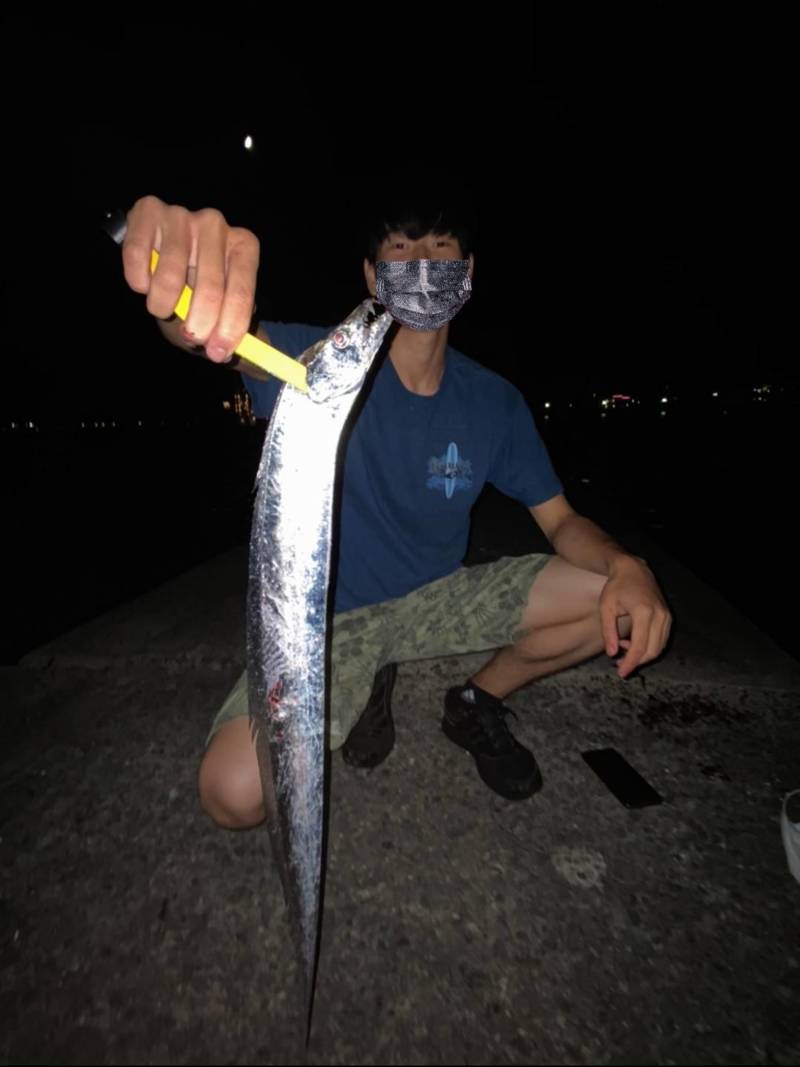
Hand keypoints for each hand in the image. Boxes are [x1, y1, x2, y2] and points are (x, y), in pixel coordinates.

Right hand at [121, 195, 259, 362]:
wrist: (159, 257)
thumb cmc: (194, 290)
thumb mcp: (219, 312)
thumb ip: (236, 335)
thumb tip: (255, 365)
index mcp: (244, 247)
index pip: (241, 291)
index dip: (230, 326)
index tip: (218, 353)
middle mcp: (216, 225)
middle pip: (210, 285)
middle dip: (200, 322)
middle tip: (191, 337)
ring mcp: (182, 215)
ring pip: (170, 273)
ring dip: (162, 303)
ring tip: (162, 307)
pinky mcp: (148, 211)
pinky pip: (138, 254)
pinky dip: (139, 280)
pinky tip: (144, 284)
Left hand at [600, 556, 671, 678]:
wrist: (633, 569)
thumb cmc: (616, 587)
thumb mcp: (606, 607)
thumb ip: (608, 631)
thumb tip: (612, 654)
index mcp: (644, 612)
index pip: (640, 646)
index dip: (630, 663)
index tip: (621, 672)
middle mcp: (660, 615)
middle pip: (652, 650)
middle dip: (636, 662)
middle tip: (618, 665)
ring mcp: (667, 616)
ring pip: (659, 647)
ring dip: (642, 655)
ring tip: (621, 649)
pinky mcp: (668, 617)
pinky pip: (661, 639)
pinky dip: (648, 647)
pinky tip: (631, 642)